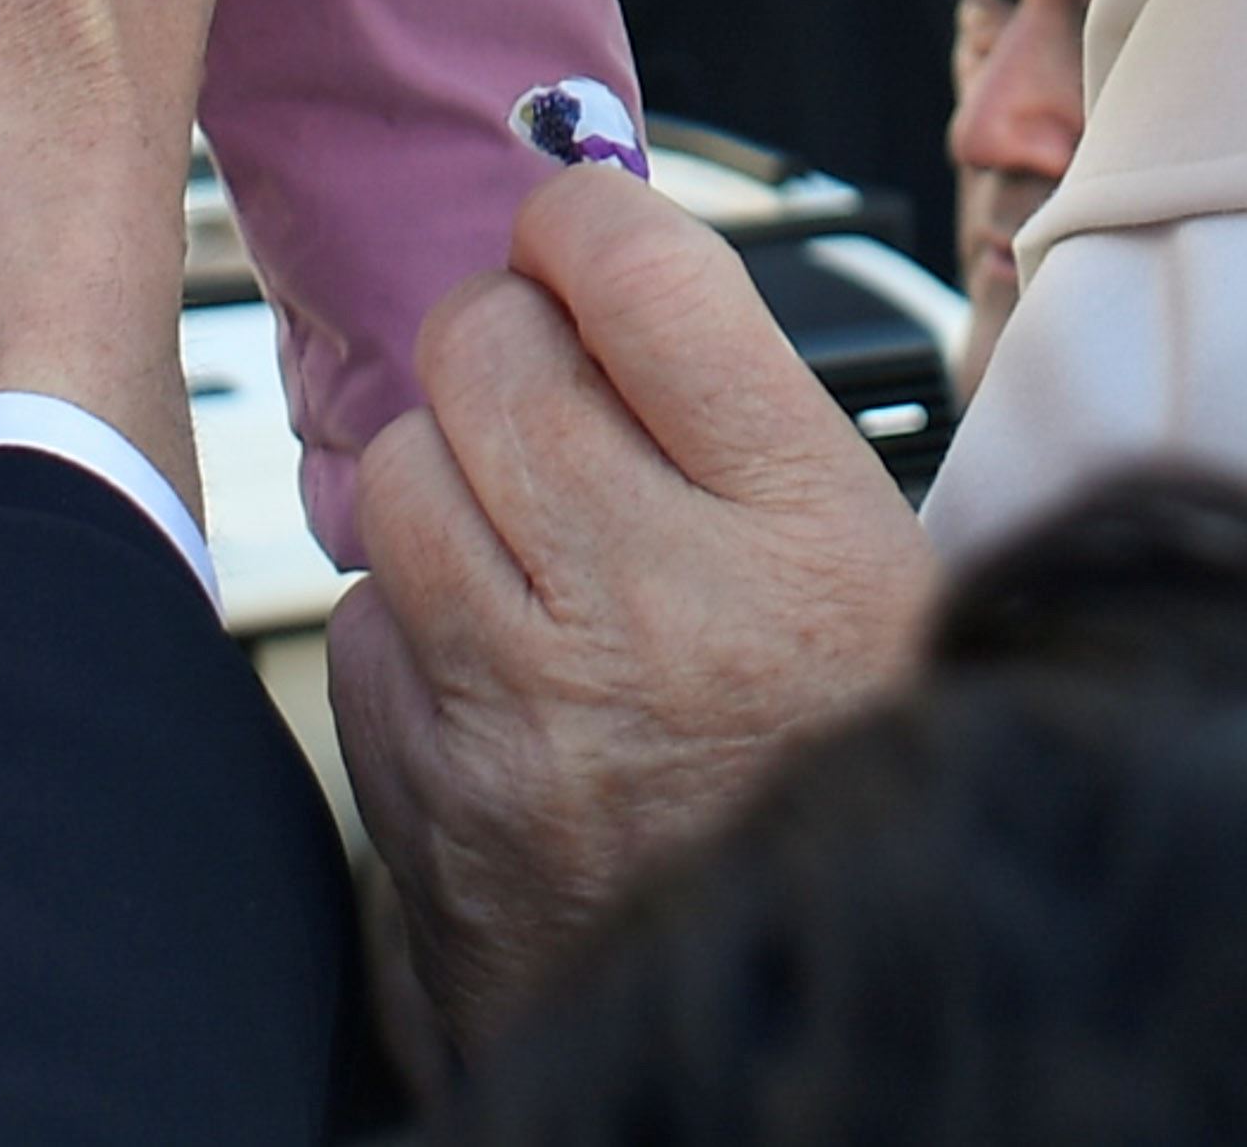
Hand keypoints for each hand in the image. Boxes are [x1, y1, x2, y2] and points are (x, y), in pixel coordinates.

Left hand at [328, 155, 932, 1060]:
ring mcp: (528, 705)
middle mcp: (658, 604)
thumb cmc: (847, 771)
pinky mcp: (433, 796)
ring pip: (400, 469)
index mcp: (803, 532)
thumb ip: (755, 413)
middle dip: (506, 341)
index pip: (642, 275)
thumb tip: (617, 259)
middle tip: (551, 385)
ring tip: (524, 527)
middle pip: (489, 348)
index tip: (580, 239)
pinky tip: (492, 658)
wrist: (802, 1026)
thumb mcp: (885, 572)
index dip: (585, 220)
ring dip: (446, 472)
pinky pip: (362, 619)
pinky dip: (407, 620)